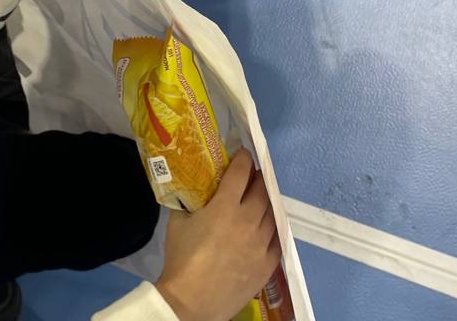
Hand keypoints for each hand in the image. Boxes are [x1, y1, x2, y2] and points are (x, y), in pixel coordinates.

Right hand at [156, 151, 280, 320]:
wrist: (190, 302)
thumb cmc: (181, 259)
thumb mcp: (178, 222)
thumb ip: (191, 200)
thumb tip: (195, 188)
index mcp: (225, 206)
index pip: (242, 172)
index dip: (244, 159)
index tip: (243, 155)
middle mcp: (248, 220)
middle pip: (261, 189)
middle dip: (257, 178)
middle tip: (252, 176)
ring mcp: (261, 243)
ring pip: (272, 212)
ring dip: (266, 201)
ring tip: (260, 199)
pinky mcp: (267, 264)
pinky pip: (277, 239)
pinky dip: (273, 227)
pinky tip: (267, 225)